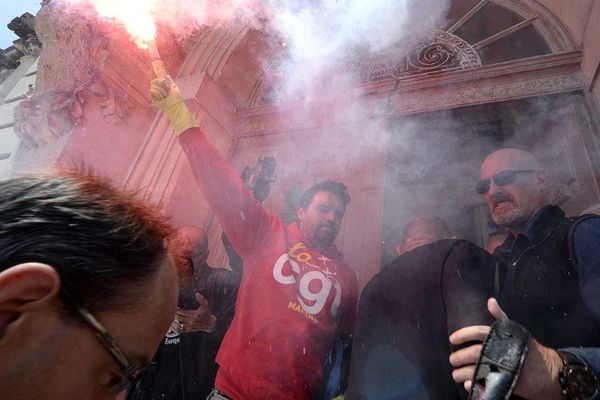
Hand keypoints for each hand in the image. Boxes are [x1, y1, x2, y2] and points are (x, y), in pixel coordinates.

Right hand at [149, 75, 197, 133]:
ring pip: (153, 85)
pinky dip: (158, 93)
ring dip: (161, 89)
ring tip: (165, 95)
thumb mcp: (173, 86)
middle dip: (160, 82)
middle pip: (153, 80)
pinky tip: (162, 97)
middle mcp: (156, 88)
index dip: (153, 72)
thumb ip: (169, 80)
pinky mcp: (152, 97)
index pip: (155, 77)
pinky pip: (152, 90)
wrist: (175, 105)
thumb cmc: (176, 98)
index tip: (152, 67)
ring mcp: (154, 93)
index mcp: (161, 85)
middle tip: (166, 87)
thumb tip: (166, 74)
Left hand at [171, 293, 216, 333]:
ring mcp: (189, 326)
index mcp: (194, 314)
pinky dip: (174, 328)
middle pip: (178, 318)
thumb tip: (197, 293)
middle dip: (173, 314)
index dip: (177, 309)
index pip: (182, 312)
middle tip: (170, 311)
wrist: (210, 324)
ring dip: (172, 322)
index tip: (175, 306)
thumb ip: (202, 299)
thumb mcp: (205, 306)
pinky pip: (179, 331)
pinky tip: (172, 325)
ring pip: (178, 325)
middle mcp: (191, 321)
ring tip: (169, 318)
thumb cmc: (206, 314)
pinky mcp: (188, 330)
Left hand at [448, 298, 562, 398]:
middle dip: (460, 356)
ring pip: (478, 369)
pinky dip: (476, 385)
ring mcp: (507, 367)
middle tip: (452, 360)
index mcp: (504, 336)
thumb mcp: (516, 331)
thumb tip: (490, 300)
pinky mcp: (510, 383)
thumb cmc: (529, 350)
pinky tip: (469, 385)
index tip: (452, 339)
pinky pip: (487, 384)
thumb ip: (501, 317)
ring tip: (456, 375)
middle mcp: (504, 350)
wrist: (553, 373)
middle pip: (476, 352)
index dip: (463, 334)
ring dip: (463, 373)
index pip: (479, 332)